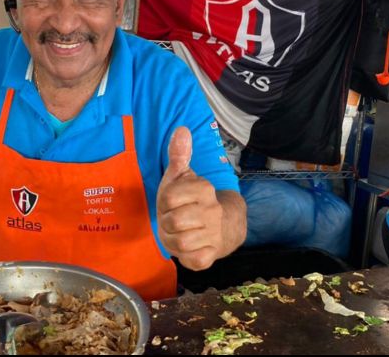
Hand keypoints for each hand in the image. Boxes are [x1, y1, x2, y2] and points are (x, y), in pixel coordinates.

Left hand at [157, 127, 223, 270]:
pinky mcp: (212, 256)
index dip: (164, 203)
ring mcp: (214, 234)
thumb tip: (181, 129)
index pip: (169, 197)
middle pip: (173, 222)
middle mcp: (212, 211)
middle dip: (167, 224)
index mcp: (204, 189)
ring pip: (180, 242)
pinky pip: (192, 260)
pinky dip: (185, 257)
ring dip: (173, 241)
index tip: (172, 204)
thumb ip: (179, 155)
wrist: (224, 227)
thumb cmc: (193, 201)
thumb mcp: (182, 177)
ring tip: (179, 235)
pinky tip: (189, 248)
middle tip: (173, 222)